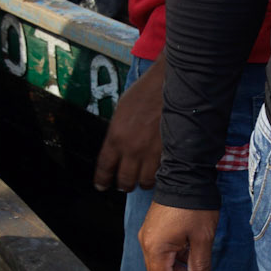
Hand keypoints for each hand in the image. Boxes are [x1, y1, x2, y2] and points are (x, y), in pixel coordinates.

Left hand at [94, 60, 163, 191]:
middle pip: (125, 180)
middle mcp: (132, 148)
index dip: (102, 180)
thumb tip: (116, 148)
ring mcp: (152, 152)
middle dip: (124, 185)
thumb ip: (117, 133)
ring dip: (143, 182)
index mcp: (116, 136)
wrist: (168, 84)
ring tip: (144, 179)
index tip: (101, 186)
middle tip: (125, 184)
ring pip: (145, 181)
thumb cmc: (145, 92)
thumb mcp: (121, 111)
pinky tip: (160, 171)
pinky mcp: (169, 152)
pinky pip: (163, 173)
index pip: (105, 168)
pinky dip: (161, 175)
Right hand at [138, 201, 218, 270]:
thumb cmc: (194, 205)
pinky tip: (194, 268)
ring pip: (166, 267)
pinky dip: (179, 264)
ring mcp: (153, 237)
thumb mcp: (202, 239)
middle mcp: (149, 245)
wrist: (186, 174)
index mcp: (156, 249)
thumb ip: (200, 266)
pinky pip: (167, 255)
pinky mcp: (159, 230)